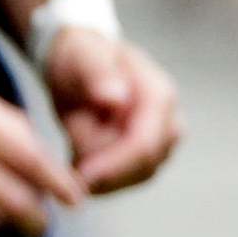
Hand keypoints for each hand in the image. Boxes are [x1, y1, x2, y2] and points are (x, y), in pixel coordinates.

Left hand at [45, 28, 180, 194]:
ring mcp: (162, 143)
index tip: (79, 174)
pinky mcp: (149, 158)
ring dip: (98, 167)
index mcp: (159, 95)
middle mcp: (169, 122)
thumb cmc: (82, 56)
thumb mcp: (82, 58)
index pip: (144, 144)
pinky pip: (124, 180)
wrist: (83, 62)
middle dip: (102, 166)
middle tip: (68, 153)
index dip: (113, 165)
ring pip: (132, 178)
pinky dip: (99, 174)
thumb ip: (98, 75)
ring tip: (74, 136)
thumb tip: (116, 98)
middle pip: (142, 168)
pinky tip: (78, 155)